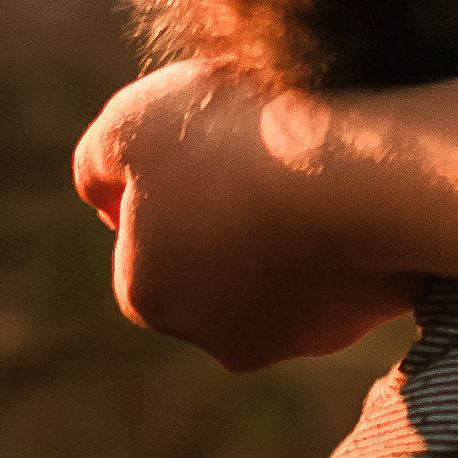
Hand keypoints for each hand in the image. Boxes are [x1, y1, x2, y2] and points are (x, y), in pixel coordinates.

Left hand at [72, 62, 417, 369]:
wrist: (359, 166)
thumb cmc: (237, 136)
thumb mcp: (131, 121)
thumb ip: (99, 161)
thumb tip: (103, 190)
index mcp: (148, 295)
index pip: (144, 232)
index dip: (172, 171)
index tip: (207, 130)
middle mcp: (213, 336)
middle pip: (210, 258)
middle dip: (227, 207)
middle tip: (259, 143)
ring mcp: (291, 335)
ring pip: (277, 268)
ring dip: (286, 224)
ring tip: (309, 161)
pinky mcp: (355, 319)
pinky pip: (340, 268)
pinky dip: (340, 231)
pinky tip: (351, 186)